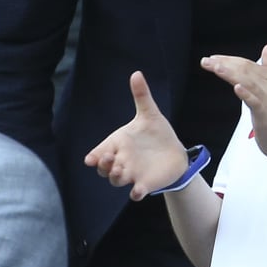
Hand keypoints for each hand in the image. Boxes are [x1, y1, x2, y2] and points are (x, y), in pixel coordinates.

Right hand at [84, 71, 186, 199]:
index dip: (94, 157)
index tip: (91, 158)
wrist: (174, 151)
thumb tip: (136, 73)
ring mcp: (131, 174)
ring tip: (119, 170)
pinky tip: (137, 191)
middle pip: (104, 168)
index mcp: (118, 143)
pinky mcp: (144, 184)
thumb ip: (142, 96)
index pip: (100, 152)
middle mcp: (121, 160)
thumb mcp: (150, 114)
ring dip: (115, 177)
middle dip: (103, 165)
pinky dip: (136, 193)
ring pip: (116, 180)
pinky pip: (136, 192)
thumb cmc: (157, 133)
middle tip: (108, 159)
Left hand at [201, 44, 266, 158]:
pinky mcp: (264, 113)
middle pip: (246, 69)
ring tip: (216, 67)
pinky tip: (236, 87)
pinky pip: (254, 101)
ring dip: (231, 73)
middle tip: (206, 61)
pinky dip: (245, 93)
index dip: (231, 59)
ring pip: (248, 81)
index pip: (248, 64)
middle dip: (225, 63)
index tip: (214, 58)